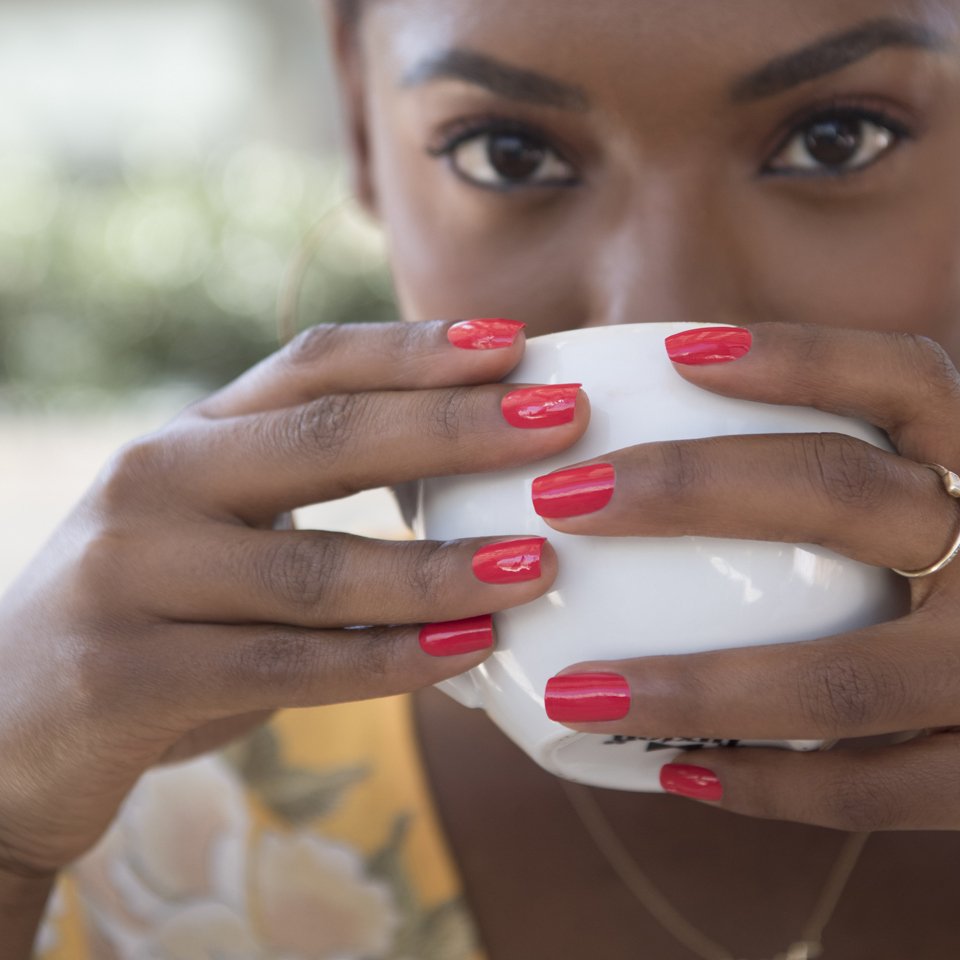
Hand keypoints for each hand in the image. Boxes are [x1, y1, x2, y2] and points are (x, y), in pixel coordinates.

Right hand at [0, 319, 587, 875]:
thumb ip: (309, 505)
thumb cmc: (148, 615)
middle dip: (456, 428)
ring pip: (316, 569)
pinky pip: (286, 666)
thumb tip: (466, 489)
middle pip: (327, 439)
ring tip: (536, 564)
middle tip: (563, 419)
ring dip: (438, 568)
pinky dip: (386, 664)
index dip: (417, 350)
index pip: (312, 367)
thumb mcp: (214, 534)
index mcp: (189, 439)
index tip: (516, 342)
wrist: (3, 721)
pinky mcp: (127, 674)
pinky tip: (465, 652)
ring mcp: (133, 576)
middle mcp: (155, 484)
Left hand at [539, 322, 959, 829]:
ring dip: (698, 687)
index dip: (798, 357)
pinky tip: (677, 772)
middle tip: (562, 500)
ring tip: (576, 695)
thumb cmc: (946, 574)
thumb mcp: (924, 504)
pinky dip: (770, 788)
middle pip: (845, 494)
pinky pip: (876, 790)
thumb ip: (834, 466)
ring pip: (847, 678)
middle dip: (688, 488)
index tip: (677, 354)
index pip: (904, 381)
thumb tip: (663, 406)